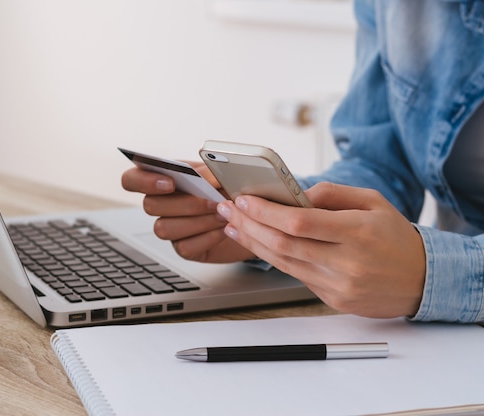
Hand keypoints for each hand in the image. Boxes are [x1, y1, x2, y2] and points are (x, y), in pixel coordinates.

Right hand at [121, 162, 254, 262]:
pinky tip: (224, 229)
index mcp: (163, 179)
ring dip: (196, 220)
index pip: (132, 180)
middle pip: (149, 205)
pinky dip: (206, 237)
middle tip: (213, 200)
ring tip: (223, 214)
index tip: (170, 182)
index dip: (143, 181)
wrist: (252, 215)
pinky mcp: (185, 248)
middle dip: (184, 203)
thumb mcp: (221, 174)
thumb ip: (210, 172)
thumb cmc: (231, 189)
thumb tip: (203, 178)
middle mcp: (161, 204)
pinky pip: (183, 247)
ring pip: (163, 228)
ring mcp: (171, 227)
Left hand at [216, 182, 425, 317]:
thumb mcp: (372, 202)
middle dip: (249, 225)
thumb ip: (333, 194)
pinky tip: (257, 243)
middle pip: (283, 244)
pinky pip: (295, 275)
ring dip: (252, 242)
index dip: (266, 212)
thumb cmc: (396, 237)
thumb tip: (295, 194)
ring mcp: (338, 285)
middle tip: (227, 209)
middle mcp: (346, 262)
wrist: (422, 280)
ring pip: (283, 262)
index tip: (244, 200)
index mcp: (357, 232)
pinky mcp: (332, 299)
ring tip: (233, 225)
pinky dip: (272, 258)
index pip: (300, 222)